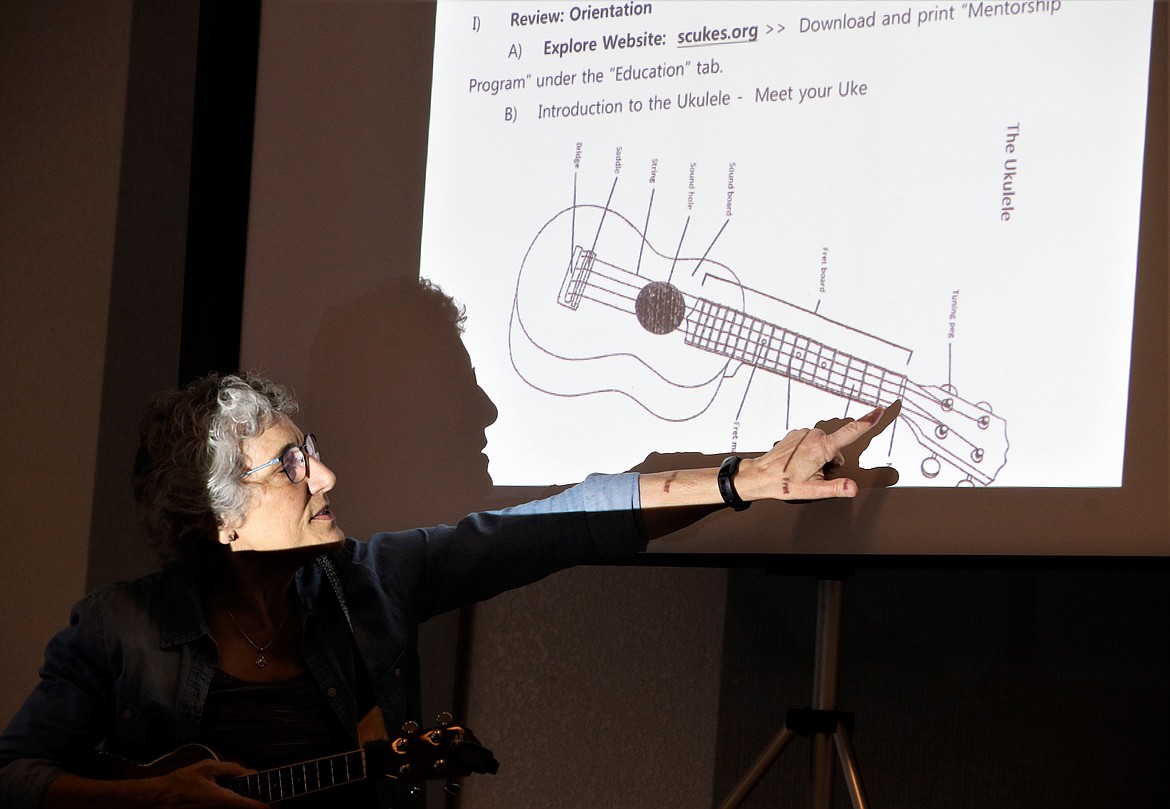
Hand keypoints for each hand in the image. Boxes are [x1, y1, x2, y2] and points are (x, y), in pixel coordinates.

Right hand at [44, 759, 269, 808]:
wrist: (156, 799)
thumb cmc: (180, 782)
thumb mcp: (206, 767)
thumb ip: (230, 768)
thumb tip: (249, 772)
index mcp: (221, 799)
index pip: (249, 806)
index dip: (265, 806)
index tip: (276, 806)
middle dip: (252, 805)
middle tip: (262, 799)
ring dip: (239, 806)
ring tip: (245, 798)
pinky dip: (227, 807)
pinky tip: (225, 800)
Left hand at [737, 405, 889, 501]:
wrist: (760, 475)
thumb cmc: (783, 482)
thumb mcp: (813, 489)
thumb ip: (837, 488)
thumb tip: (853, 488)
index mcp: (822, 447)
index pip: (852, 432)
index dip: (868, 421)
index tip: (879, 410)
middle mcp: (814, 435)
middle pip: (836, 449)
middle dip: (830, 463)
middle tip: (814, 474)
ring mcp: (803, 433)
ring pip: (824, 447)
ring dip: (820, 459)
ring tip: (803, 470)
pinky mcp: (796, 434)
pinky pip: (812, 443)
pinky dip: (810, 453)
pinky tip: (797, 463)